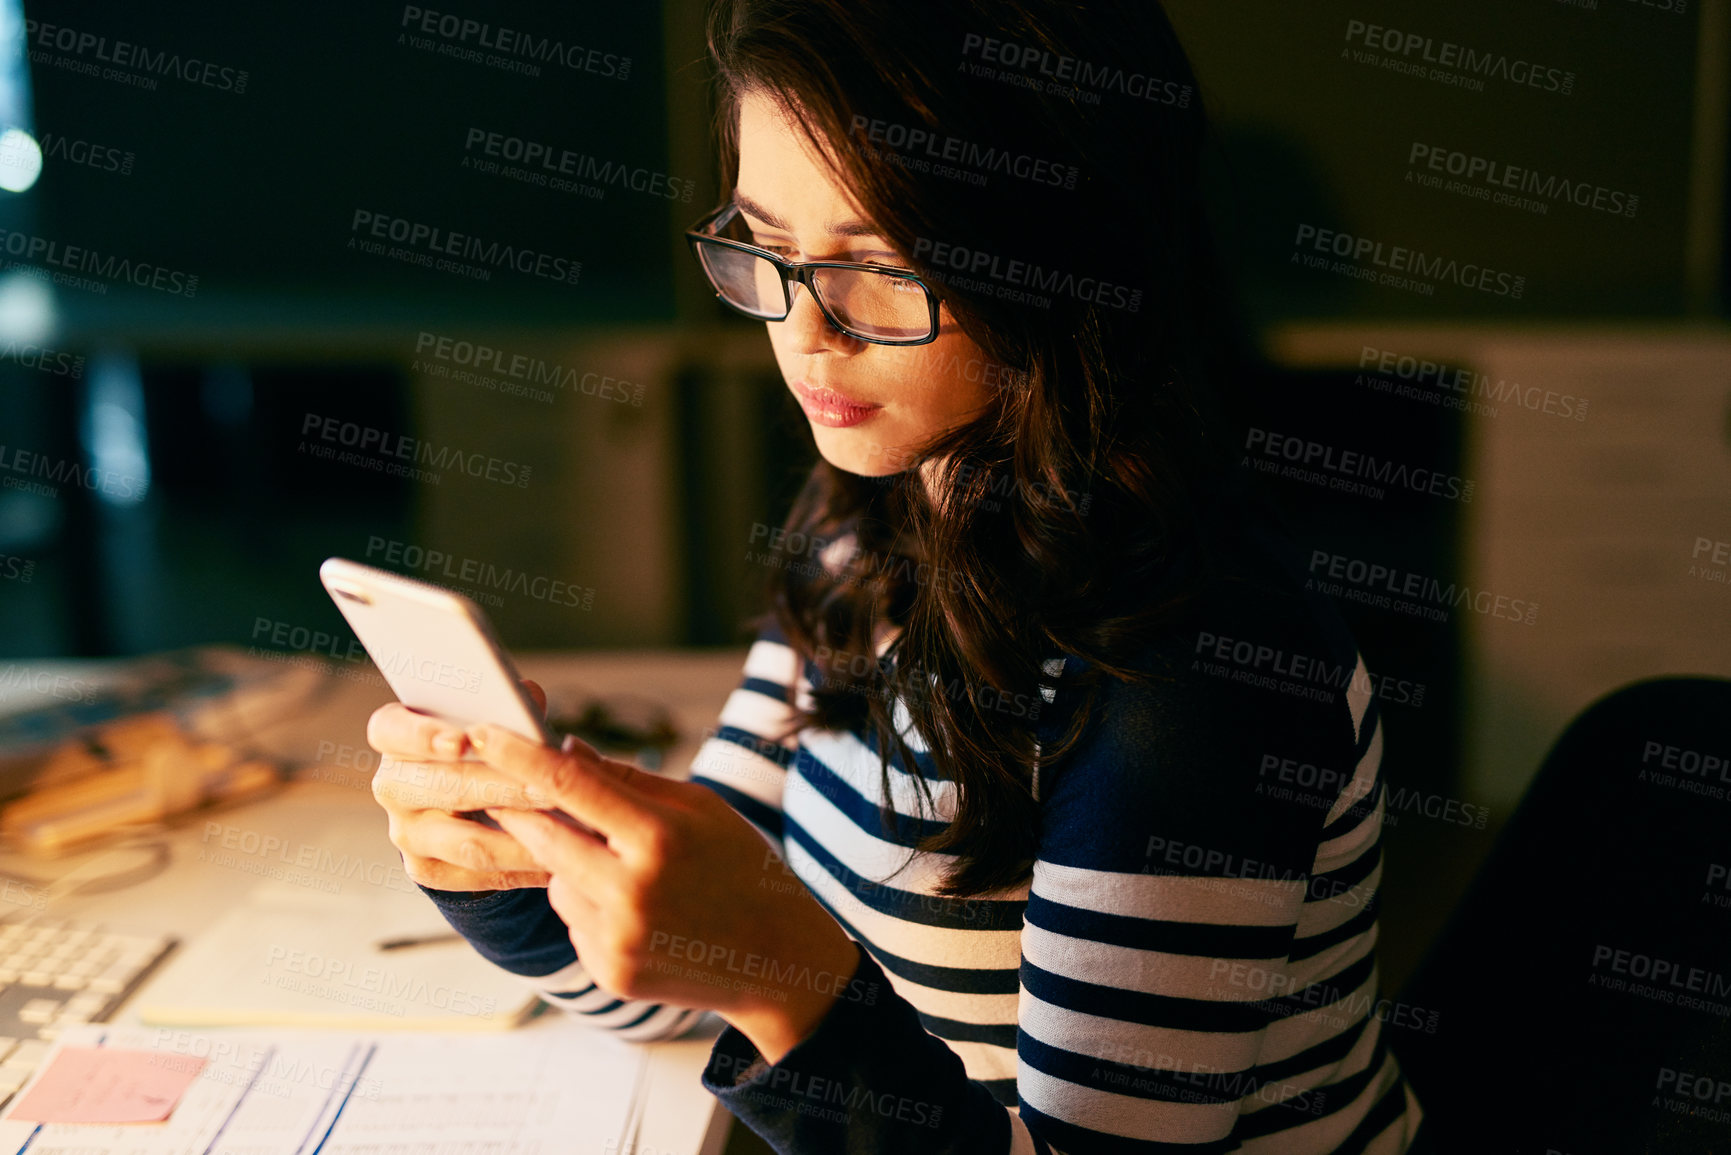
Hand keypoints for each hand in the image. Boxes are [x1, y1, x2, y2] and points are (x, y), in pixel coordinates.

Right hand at [366, 679, 554, 891]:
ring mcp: (405, 832)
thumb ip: (504, 705)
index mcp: (394, 735)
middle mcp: (392, 785)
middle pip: (446, 788)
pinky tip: (559, 860)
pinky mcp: (426, 868)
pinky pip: (479, 875)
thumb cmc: (482, 743)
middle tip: (550, 788)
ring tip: (568, 829)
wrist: (466, 800)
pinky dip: (523, 868)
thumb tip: (528, 700)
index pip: (390, 731)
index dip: (422, 735)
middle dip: (505, 788)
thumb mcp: (487, 716)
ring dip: (523, 836)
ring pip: (468, 842)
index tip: (461, 742)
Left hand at [464, 723, 863, 1062]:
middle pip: (543, 834)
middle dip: (520, 807)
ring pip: (554, 879)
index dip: (518, 754)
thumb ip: (627, 779)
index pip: (569, 783)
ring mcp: (617, 937)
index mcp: (660, 837)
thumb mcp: (700, 807)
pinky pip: (571, 920)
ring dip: (566, 861)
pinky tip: (635, 908)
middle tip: (503, 786)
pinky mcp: (609, 971)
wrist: (777, 959)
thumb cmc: (742, 867)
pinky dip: (587, 904)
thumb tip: (562, 750)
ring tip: (621, 865)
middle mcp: (632, 890)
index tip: (483, 732)